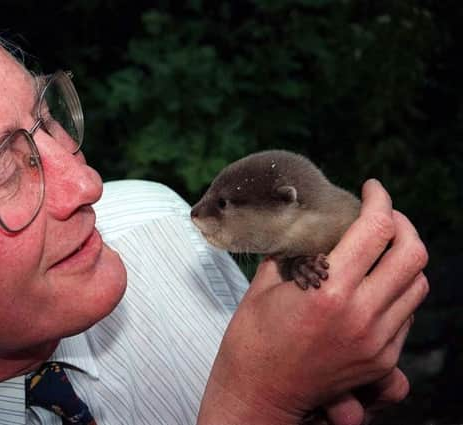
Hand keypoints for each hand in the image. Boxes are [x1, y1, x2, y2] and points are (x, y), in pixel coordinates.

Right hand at [198, 179, 427, 424]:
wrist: (258, 395)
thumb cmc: (251, 340)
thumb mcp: (263, 287)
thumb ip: (290, 252)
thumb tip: (304, 223)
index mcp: (328, 292)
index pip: (375, 230)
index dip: (380, 199)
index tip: (372, 188)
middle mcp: (361, 316)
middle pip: (412, 254)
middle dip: (403, 224)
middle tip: (384, 215)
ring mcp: (376, 342)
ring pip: (417, 285)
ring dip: (404, 259)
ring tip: (381, 249)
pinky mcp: (381, 361)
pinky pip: (406, 316)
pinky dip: (398, 291)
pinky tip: (374, 286)